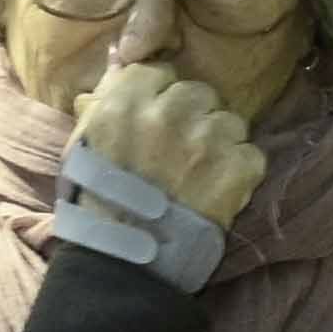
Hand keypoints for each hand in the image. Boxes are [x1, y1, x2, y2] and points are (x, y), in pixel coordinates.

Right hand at [60, 6, 271, 245]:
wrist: (122, 264)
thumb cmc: (94, 205)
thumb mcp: (82, 146)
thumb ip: (102, 103)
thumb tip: (118, 66)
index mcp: (125, 100)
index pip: (158, 72)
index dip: (158, 96)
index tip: (156, 119)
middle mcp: (169, 110)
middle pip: (198, 92)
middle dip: (192, 116)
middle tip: (182, 150)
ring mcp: (207, 139)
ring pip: (230, 121)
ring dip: (220, 143)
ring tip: (203, 174)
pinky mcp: (238, 168)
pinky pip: (251, 154)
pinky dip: (240, 172)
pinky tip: (219, 191)